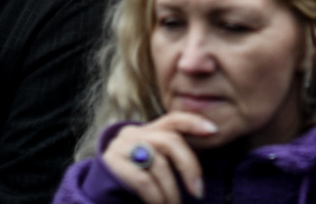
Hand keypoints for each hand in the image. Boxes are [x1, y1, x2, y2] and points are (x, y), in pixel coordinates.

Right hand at [102, 112, 217, 203]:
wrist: (101, 194)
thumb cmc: (135, 182)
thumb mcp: (155, 165)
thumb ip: (173, 158)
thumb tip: (201, 171)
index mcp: (148, 130)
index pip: (173, 119)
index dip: (194, 122)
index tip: (213, 130)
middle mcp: (133, 133)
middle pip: (170, 141)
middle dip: (189, 167)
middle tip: (198, 192)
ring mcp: (121, 146)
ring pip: (158, 163)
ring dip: (171, 191)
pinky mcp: (112, 163)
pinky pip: (143, 180)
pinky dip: (156, 197)